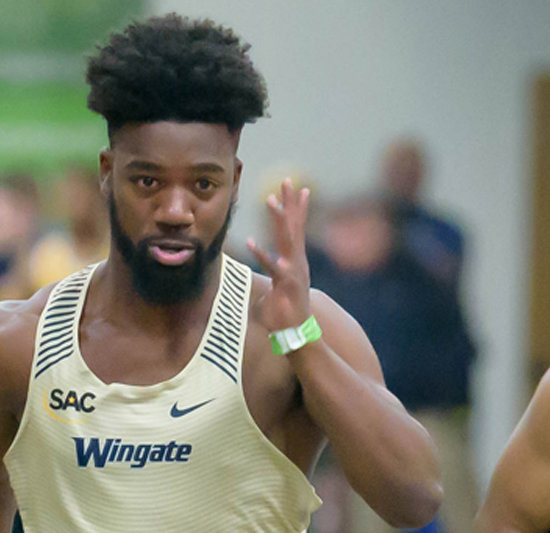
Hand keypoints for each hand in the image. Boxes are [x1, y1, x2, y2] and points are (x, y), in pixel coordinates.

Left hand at [246, 179, 312, 334]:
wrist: (296, 334)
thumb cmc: (284, 313)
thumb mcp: (276, 290)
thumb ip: (271, 279)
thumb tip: (264, 280)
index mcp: (295, 260)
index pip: (297, 229)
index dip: (298, 208)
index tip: (299, 188)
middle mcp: (297, 261)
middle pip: (294, 226)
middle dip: (291, 203)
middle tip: (287, 180)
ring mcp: (293, 271)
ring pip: (286, 240)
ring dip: (278, 220)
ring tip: (270, 200)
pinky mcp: (286, 283)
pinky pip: (272, 266)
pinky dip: (260, 254)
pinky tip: (249, 242)